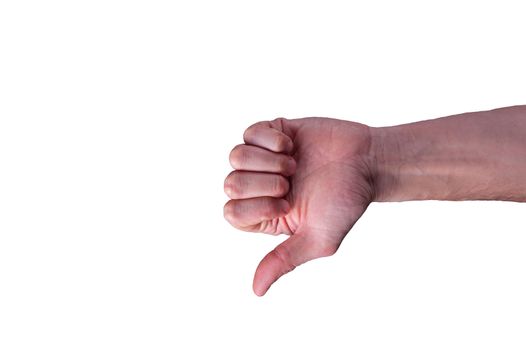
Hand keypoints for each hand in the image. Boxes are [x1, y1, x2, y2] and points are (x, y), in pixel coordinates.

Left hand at [224, 117, 374, 295]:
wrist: (367, 163)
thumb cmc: (345, 203)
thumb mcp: (318, 239)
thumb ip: (284, 260)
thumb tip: (257, 290)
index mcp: (264, 214)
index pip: (232, 212)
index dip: (258, 206)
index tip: (289, 203)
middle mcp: (259, 187)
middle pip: (230, 183)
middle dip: (264, 183)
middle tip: (291, 182)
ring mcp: (264, 158)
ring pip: (236, 156)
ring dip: (269, 161)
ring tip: (293, 164)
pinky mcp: (273, 132)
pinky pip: (250, 132)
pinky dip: (271, 139)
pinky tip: (292, 146)